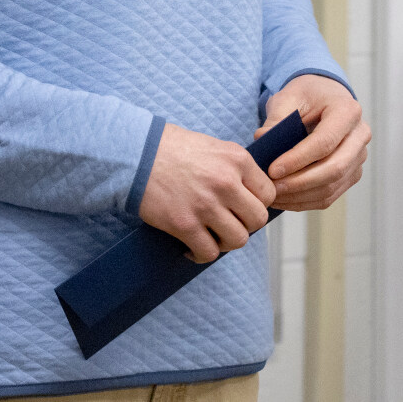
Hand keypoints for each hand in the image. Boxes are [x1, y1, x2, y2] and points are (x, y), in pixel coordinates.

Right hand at [137, 123, 274, 263]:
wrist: (134, 153)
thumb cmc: (171, 148)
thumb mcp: (212, 146)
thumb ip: (234, 168)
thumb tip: (251, 193)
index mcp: (236, 159)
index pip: (268, 194)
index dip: (257, 203)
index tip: (243, 207)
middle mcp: (225, 182)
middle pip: (256, 220)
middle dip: (245, 225)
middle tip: (228, 222)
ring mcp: (205, 205)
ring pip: (237, 240)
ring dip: (225, 242)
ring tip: (211, 235)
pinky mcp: (184, 224)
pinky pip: (208, 252)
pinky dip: (202, 255)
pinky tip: (192, 248)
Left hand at [258, 75, 369, 211]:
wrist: (324, 97)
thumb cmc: (306, 95)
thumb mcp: (288, 96)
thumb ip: (276, 118)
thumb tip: (261, 139)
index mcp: (348, 111)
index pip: (325, 142)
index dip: (298, 159)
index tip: (272, 170)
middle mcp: (360, 136)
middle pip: (334, 169)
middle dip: (300, 182)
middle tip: (272, 187)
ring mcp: (359, 158)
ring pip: (332, 186)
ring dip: (300, 196)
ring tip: (272, 195)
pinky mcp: (351, 174)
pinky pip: (330, 195)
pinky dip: (305, 201)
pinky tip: (284, 199)